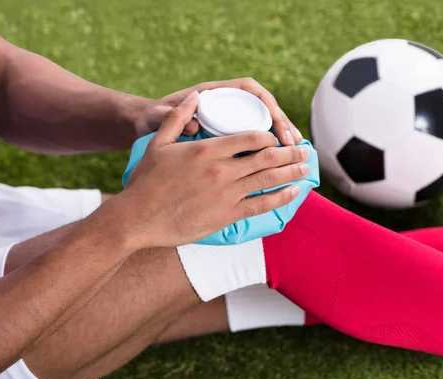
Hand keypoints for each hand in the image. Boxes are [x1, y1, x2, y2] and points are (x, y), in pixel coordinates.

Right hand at [120, 91, 310, 248]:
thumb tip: (196, 97)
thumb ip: (178, 117)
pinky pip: (260, 205)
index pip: (250, 137)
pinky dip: (280, 198)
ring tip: (305, 168)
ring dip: (291, 173)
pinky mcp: (226, 215)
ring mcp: (226, 194)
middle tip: (305, 151)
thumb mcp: (158, 143)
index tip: (278, 135)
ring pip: (268, 180)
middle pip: (266, 157)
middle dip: (289, 153)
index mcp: (208, 150)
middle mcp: (221, 170)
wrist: (138, 217)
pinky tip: (293, 192)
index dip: (269, 134)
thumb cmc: (146, 181)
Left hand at [134, 78, 303, 145]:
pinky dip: (270, 151)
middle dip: (283, 126)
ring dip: (282, 139)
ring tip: (296, 155)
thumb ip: (171, 116)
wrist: (142, 125)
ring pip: (264, 126)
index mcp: (213, 93)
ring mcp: (228, 120)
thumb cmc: (150, 118)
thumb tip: (193, 118)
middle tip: (294, 145)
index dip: (267, 104)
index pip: (249, 89)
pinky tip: (280, 166)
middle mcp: (225, 102)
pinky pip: (255, 141)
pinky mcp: (228, 137)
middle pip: (263, 109)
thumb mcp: (156, 117)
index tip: (277, 123)